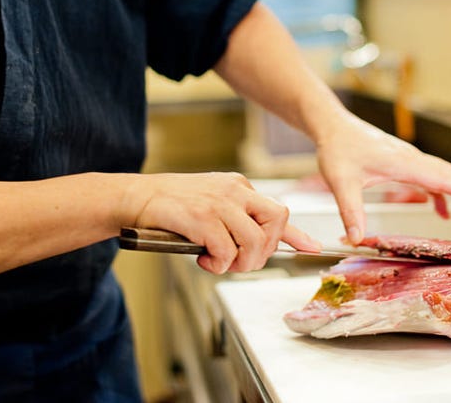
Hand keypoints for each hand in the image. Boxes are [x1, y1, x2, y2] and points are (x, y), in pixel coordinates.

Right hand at [125, 172, 318, 273]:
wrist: (138, 196)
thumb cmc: (173, 205)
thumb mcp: (213, 205)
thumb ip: (237, 220)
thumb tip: (261, 244)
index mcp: (239, 186)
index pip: (277, 210)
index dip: (297, 234)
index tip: (312, 248)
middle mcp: (234, 190)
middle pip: (275, 221)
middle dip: (264, 250)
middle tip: (242, 261)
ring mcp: (220, 202)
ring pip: (253, 241)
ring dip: (240, 262)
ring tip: (219, 262)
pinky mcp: (202, 217)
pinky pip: (226, 250)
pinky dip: (217, 264)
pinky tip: (203, 259)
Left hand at [314, 112, 450, 245]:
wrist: (331, 125)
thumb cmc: (337, 148)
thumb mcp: (341, 182)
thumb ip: (351, 210)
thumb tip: (356, 239)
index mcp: (403, 163)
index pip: (444, 179)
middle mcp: (410, 159)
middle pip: (449, 176)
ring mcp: (406, 158)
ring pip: (440, 175)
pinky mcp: (399, 161)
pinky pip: (427, 176)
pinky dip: (439, 191)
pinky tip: (438, 207)